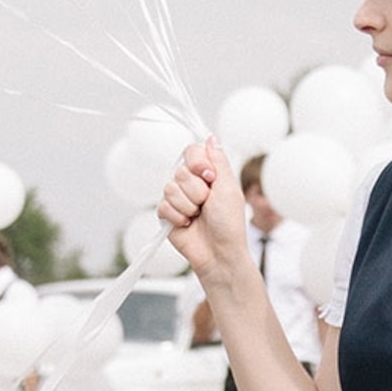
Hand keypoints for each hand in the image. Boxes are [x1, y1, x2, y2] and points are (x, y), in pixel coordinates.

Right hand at [158, 136, 248, 281]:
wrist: (218, 253)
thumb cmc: (229, 223)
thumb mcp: (228, 187)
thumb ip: (219, 161)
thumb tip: (212, 137)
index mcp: (208, 174)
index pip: (191, 151)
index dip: (198, 163)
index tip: (209, 177)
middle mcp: (191, 183)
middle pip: (180, 171)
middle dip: (196, 191)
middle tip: (206, 204)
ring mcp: (178, 198)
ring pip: (170, 188)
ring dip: (188, 206)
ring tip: (198, 216)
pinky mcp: (167, 214)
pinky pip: (162, 206)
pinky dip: (177, 217)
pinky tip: (187, 224)